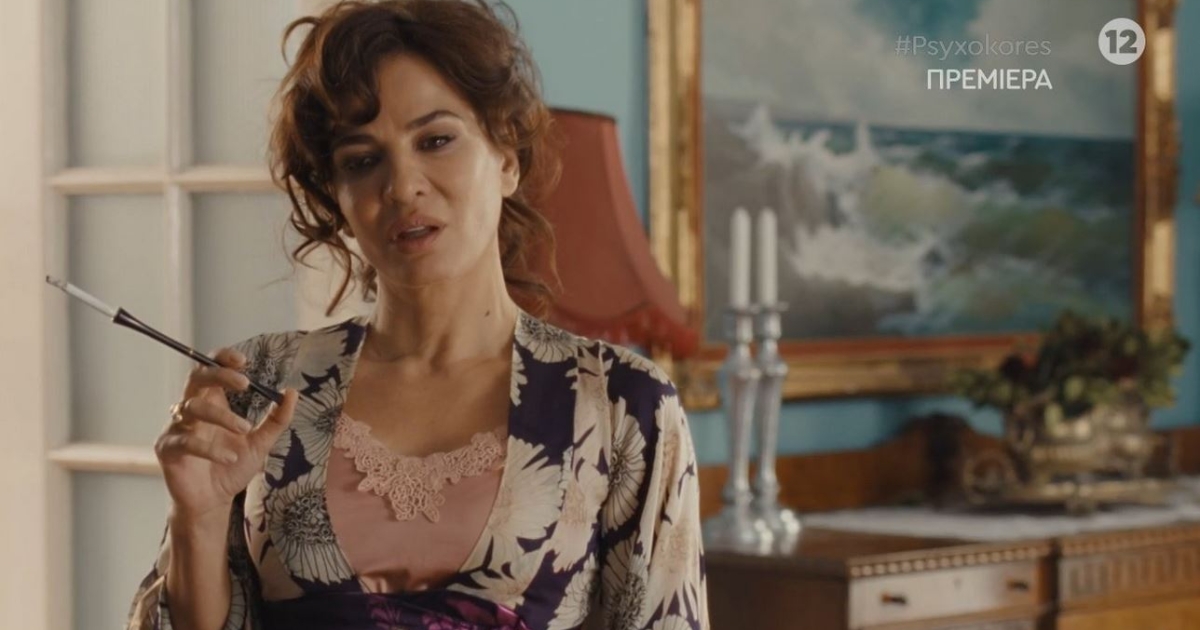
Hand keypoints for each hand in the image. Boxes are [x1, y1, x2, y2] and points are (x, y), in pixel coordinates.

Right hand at [155, 347, 298, 523]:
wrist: (214, 501)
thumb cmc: (233, 467)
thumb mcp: (261, 442)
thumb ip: (277, 419)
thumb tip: (292, 392)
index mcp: (213, 402)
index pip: (211, 368)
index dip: (222, 358)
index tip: (243, 361)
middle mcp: (192, 409)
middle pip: (197, 378)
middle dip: (220, 375)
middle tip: (245, 384)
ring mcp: (177, 428)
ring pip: (193, 408)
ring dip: (222, 416)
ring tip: (245, 430)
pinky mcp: (168, 449)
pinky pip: (185, 441)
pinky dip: (210, 448)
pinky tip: (230, 458)